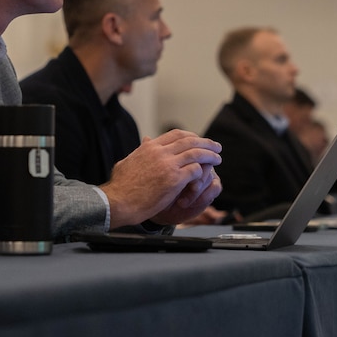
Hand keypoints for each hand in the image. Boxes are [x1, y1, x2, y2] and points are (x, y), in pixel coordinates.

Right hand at [101, 130, 221, 228]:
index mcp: (150, 147)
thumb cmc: (120, 187)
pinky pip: (195, 170)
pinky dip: (202, 172)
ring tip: (218, 158)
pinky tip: (206, 175)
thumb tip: (145, 141)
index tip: (199, 140)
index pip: (176, 134)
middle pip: (189, 141)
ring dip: (210, 155)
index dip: (191, 136)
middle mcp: (160, 152)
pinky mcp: (174, 180)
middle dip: (206, 143)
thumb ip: (140, 151)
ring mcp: (168, 165)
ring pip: (196, 153)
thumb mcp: (127, 161)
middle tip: (216, 146)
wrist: (118, 201)